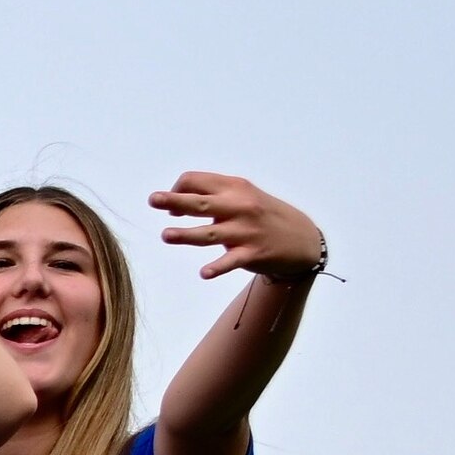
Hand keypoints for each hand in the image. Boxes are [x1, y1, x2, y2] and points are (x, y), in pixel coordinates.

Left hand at [153, 170, 324, 280]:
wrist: (301, 238)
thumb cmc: (261, 215)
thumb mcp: (242, 196)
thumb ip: (211, 196)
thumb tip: (174, 205)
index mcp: (234, 188)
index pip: (197, 181)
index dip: (178, 190)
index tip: (172, 208)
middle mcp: (240, 207)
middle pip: (201, 203)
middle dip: (175, 201)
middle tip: (153, 200)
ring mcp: (246, 231)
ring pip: (210, 234)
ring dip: (187, 235)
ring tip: (166, 236)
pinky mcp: (253, 253)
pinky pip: (232, 261)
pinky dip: (218, 267)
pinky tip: (204, 273)